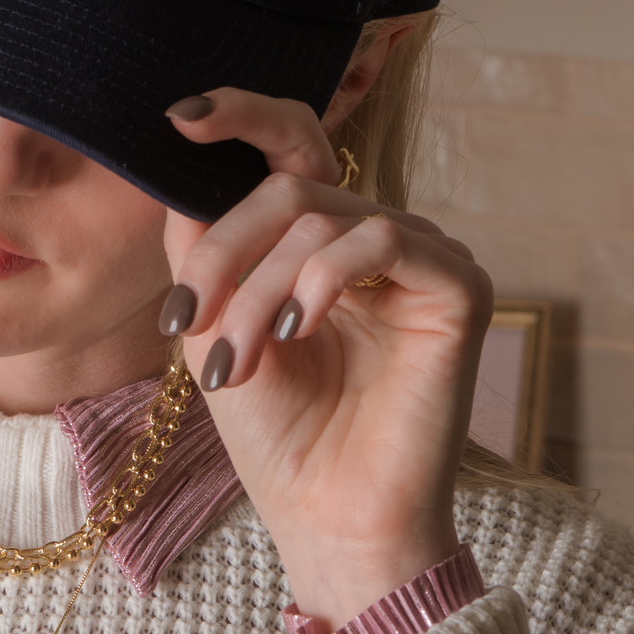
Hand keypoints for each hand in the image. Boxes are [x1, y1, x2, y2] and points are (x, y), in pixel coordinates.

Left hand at [162, 89, 492, 632]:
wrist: (326, 516)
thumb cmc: (275, 433)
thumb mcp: (214, 327)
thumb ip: (202, 248)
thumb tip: (177, 173)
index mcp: (319, 242)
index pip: (289, 149)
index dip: (239, 117)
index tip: (178, 119)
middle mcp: (372, 239)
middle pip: (286, 187)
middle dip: (223, 253)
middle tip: (190, 324)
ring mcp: (419, 257)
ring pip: (319, 216)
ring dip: (260, 288)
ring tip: (237, 361)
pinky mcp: (457, 286)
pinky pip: (382, 238)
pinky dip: (324, 277)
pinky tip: (298, 328)